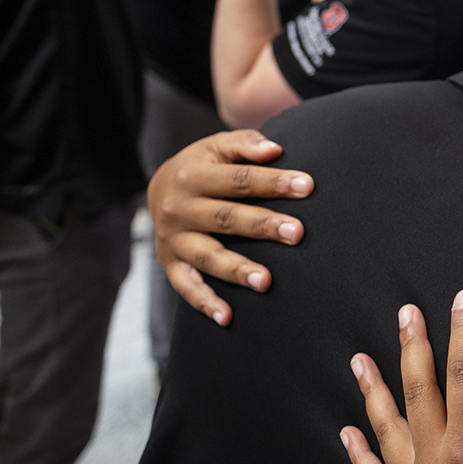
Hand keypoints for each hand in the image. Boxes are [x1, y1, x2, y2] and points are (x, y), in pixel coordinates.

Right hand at [147, 129, 312, 324]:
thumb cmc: (202, 167)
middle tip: (297, 233)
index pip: (239, 180)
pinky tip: (227, 318)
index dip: (273, 182)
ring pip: (208, 256)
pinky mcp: (170, 264)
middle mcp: (178, 208)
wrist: (156, 189)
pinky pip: (186, 288)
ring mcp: (173, 240)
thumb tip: (275, 149)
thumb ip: (245, 145)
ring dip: (237, 269)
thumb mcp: (216, 147)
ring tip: (266, 281)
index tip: (307, 187)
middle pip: (226, 218)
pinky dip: (205, 303)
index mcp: (192, 176)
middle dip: (263, 225)